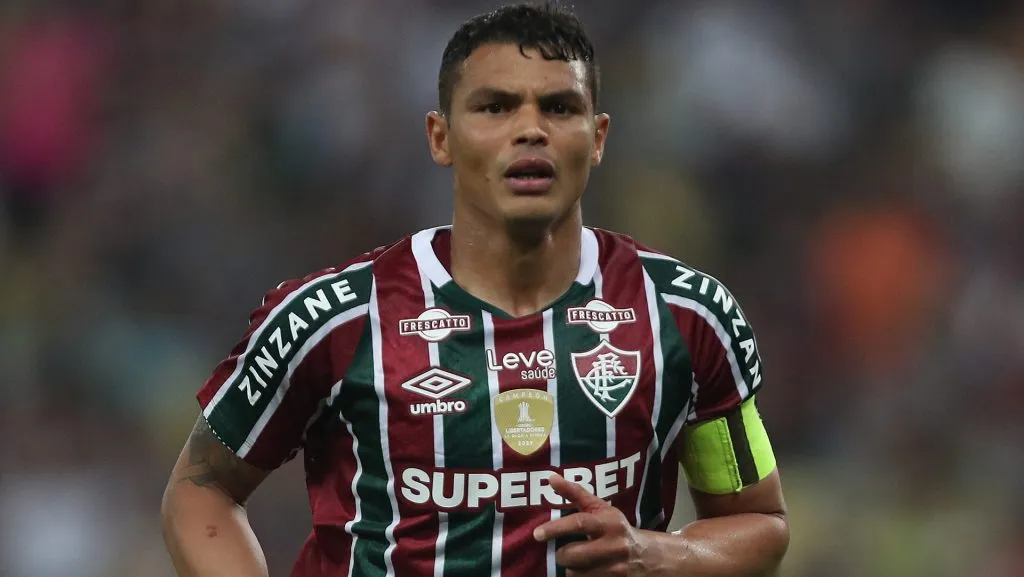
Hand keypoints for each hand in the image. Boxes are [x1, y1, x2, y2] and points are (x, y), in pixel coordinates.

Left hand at [532, 474, 648, 575]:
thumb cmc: (617, 528)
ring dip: (572, 569)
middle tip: (562, 552)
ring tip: (580, 562)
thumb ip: (576, 494)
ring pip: (577, 573)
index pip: (579, 523)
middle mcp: (615, 545)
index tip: (537, 534)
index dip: (556, 528)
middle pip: (573, 554)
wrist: (649, 557)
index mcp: (610, 522)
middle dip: (561, 554)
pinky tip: (588, 571)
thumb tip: (551, 478)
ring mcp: (617, 569)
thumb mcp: (601, 509)